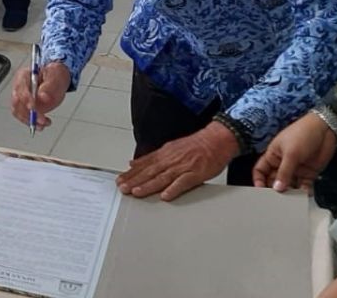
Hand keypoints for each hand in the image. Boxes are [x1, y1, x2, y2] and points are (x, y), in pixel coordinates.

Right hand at [9, 61, 70, 130]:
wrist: (57, 79)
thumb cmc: (55, 74)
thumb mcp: (55, 76)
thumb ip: (49, 86)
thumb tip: (42, 96)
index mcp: (24, 76)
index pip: (20, 88)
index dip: (25, 99)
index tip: (33, 107)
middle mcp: (20, 87)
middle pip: (17, 102)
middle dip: (28, 113)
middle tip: (41, 119)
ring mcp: (22, 98)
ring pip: (19, 112)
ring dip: (30, 120)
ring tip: (44, 123)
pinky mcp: (26, 107)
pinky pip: (25, 117)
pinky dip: (33, 123)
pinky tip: (42, 124)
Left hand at [116, 122, 238, 200]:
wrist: (216, 140)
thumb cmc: (195, 146)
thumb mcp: (170, 148)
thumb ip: (152, 157)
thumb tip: (134, 163)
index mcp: (164, 154)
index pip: (144, 165)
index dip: (131, 173)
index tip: (120, 180)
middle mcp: (171, 160)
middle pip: (150, 171)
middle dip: (135, 180)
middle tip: (122, 188)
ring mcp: (183, 167)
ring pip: (162, 177)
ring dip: (149, 185)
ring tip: (137, 192)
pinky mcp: (196, 174)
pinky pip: (183, 182)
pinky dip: (174, 189)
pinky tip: (165, 196)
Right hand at [253, 112, 336, 191]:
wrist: (324, 130)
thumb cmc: (303, 133)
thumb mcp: (291, 153)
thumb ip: (284, 172)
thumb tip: (277, 188)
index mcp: (273, 155)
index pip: (260, 170)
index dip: (259, 180)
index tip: (260, 191)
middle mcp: (283, 163)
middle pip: (274, 180)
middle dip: (275, 190)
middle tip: (277, 199)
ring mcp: (296, 168)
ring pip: (289, 185)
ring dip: (290, 193)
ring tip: (292, 199)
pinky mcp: (308, 173)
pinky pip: (303, 186)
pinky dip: (304, 191)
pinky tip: (304, 194)